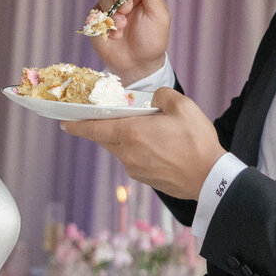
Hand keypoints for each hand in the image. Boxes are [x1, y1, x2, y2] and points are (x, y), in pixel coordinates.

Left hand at [62, 85, 223, 199]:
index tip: (64, 122)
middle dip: (104, 127)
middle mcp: (128, 153)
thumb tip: (153, 99)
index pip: (94, 129)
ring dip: (124, 138)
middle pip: (106, 138)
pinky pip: (133, 160)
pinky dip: (137, 150)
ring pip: (120, 149)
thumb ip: (161, 96)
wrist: (211, 180)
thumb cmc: (197, 142)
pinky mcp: (145, 179)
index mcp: (132, 133)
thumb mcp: (182, 107)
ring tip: (144, 128)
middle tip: (109, 116)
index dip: (77, 125)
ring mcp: (135, 169)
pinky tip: (156, 145)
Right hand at [88, 0, 168, 84]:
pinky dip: (106, 22)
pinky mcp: (99, 18)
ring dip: (114, 10)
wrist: (137, 64)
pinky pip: (96, 11)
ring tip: (123, 26)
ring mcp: (111, 6)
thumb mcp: (158, 17)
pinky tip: (116, 34)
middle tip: (128, 9)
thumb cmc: (152, 40)